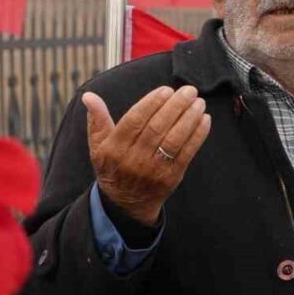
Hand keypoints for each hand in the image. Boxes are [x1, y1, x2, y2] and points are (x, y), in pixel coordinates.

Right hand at [82, 85, 211, 225]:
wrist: (125, 205)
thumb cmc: (113, 167)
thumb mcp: (98, 146)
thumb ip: (97, 120)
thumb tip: (89, 96)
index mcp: (115, 148)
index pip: (135, 120)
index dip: (151, 103)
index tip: (166, 90)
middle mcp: (133, 159)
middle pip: (157, 127)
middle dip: (175, 106)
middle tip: (188, 90)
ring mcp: (154, 170)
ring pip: (174, 139)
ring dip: (189, 119)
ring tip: (199, 102)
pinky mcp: (171, 177)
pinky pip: (186, 153)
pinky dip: (197, 136)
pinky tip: (204, 120)